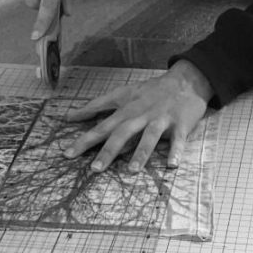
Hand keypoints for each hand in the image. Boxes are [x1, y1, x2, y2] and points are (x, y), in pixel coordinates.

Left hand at [62, 60, 213, 171]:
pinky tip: (172, 165)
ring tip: (131, 171)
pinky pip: (178, 140)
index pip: (102, 127)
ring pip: (149, 136)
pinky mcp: (180, 124)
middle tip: (95, 169)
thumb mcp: (122, 93)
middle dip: (108, 150)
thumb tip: (69, 116)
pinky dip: (176, 151)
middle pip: (123, 133)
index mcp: (126, 110)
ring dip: (141, 153)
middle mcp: (141, 115)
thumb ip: (96, 106)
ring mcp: (161, 119)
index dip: (85, 140)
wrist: (185, 81)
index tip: (68, 154)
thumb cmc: (150, 91)